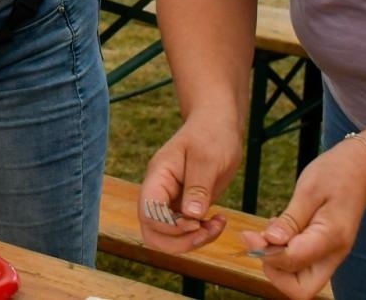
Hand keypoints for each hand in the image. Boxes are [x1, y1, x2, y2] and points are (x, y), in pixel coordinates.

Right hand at [137, 114, 240, 251]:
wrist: (218, 125)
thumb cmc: (211, 134)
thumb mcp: (208, 158)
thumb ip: (198, 187)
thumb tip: (191, 216)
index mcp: (158, 176)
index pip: (148, 211)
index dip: (169, 226)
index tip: (196, 222)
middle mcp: (159, 192)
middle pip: (151, 231)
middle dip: (178, 241)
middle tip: (204, 232)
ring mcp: (170, 200)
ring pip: (167, 236)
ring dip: (191, 241)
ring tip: (214, 227)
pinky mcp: (184, 206)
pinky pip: (184, 231)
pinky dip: (200, 234)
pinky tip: (218, 222)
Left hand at [241, 138, 365, 299]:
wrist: (360, 169)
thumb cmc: (335, 174)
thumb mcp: (309, 190)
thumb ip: (290, 219)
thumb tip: (271, 241)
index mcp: (331, 237)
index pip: (294, 262)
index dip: (267, 254)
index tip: (251, 235)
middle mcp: (333, 254)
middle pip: (301, 288)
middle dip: (274, 271)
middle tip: (260, 242)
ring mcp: (330, 255)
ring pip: (300, 280)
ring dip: (278, 263)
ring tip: (270, 231)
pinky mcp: (324, 251)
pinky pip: (302, 266)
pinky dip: (285, 255)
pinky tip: (280, 230)